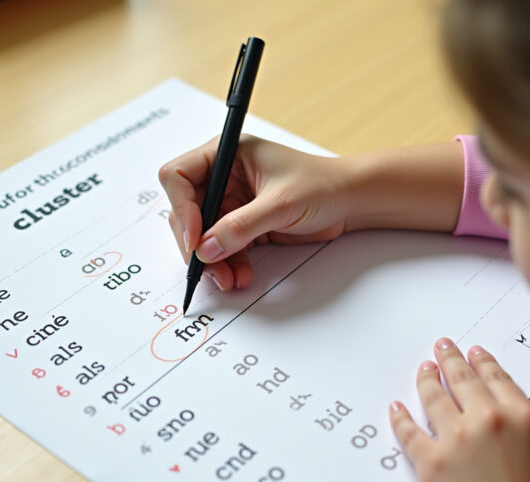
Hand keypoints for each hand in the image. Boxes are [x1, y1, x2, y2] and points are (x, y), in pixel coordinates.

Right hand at [159, 135, 350, 290]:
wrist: (350, 202)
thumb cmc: (322, 185)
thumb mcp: (280, 204)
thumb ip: (241, 226)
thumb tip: (206, 248)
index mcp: (226, 154)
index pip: (179, 176)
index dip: (181, 207)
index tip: (195, 237)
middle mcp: (224, 176)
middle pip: (186, 211)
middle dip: (195, 243)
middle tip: (206, 268)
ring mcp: (232, 202)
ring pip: (203, 235)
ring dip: (212, 260)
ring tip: (228, 280)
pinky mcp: (243, 224)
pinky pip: (223, 247)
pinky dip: (227, 264)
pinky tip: (240, 276)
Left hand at [389, 338, 529, 481]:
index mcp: (523, 417)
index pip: (497, 379)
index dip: (483, 362)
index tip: (475, 352)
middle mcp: (488, 420)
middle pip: (463, 380)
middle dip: (451, 359)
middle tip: (441, 347)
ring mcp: (456, 439)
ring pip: (434, 398)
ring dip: (427, 379)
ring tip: (423, 369)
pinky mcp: (430, 462)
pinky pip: (409, 432)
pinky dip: (400, 417)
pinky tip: (396, 408)